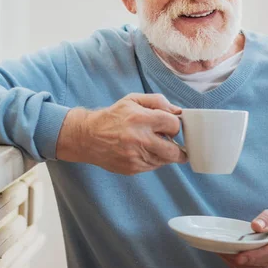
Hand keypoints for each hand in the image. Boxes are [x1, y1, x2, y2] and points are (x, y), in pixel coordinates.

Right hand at [56, 93, 186, 174]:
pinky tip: (142, 151)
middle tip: (176, 146)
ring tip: (154, 146)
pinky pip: (153, 167)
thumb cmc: (112, 117)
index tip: (171, 127)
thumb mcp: (133, 100)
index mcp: (141, 118)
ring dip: (164, 155)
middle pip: (174, 152)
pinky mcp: (132, 168)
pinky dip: (152, 160)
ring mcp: (136, 156)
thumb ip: (157, 101)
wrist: (88, 137)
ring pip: (164, 161)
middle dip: (179, 150)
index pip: (173, 125)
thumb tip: (177, 111)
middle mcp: (139, 139)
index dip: (175, 126)